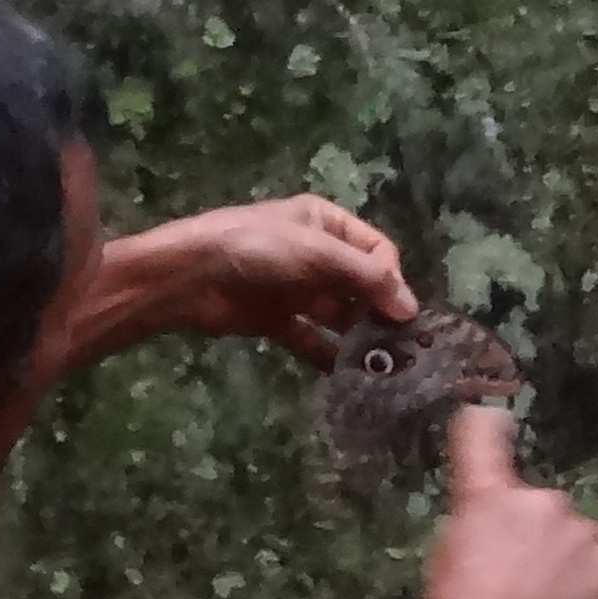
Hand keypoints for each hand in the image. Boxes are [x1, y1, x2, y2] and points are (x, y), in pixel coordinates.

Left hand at [144, 194, 414, 361]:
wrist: (187, 276)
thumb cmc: (254, 248)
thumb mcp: (314, 251)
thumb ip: (364, 277)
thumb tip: (410, 308)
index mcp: (324, 223)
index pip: (377, 250)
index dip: (390, 278)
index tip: (398, 311)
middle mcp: (315, 254)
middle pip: (361, 285)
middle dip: (380, 313)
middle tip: (401, 348)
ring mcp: (296, 289)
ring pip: (340, 315)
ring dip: (359, 338)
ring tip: (382, 368)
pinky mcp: (277, 321)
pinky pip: (312, 340)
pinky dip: (329, 356)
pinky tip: (348, 376)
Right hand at [421, 403, 597, 598]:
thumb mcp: (450, 559)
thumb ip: (478, 526)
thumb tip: (496, 527)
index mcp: (486, 496)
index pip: (482, 435)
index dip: (486, 423)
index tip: (492, 418)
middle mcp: (539, 498)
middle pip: (541, 505)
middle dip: (537, 533)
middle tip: (523, 578)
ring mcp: (583, 528)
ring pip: (578, 538)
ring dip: (569, 559)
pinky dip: (596, 583)